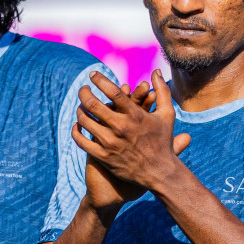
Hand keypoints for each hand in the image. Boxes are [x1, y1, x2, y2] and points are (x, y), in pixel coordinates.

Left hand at [81, 81, 156, 213]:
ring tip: (81, 106)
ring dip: (80, 110)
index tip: (93, 74)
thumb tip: (156, 71)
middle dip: (84, 92)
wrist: (159, 172)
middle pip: (93, 104)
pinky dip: (76, 130)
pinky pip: (81, 140)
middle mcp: (121, 128)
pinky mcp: (103, 156)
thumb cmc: (162, 140)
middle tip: (83, 89)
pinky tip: (78, 125)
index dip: (100, 80)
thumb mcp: (167, 114)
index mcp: (136, 115)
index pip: (113, 91)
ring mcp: (110, 143)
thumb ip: (162, 90)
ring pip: (85, 120)